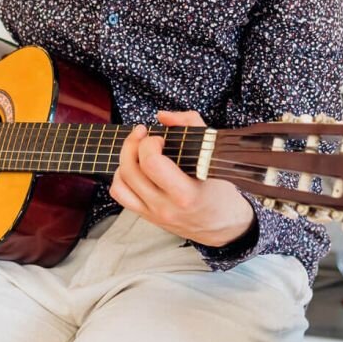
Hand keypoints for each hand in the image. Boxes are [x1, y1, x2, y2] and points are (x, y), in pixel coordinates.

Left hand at [109, 110, 256, 246]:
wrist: (222, 225)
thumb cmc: (219, 190)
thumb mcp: (213, 156)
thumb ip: (191, 126)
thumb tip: (162, 116)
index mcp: (185, 194)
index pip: (151, 164)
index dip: (149, 143)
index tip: (160, 137)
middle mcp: (165, 207)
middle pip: (131, 170)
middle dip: (133, 144)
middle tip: (145, 135)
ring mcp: (153, 213)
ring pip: (120, 183)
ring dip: (124, 159)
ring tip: (137, 149)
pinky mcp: (146, 216)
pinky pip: (120, 194)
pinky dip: (121, 176)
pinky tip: (134, 167)